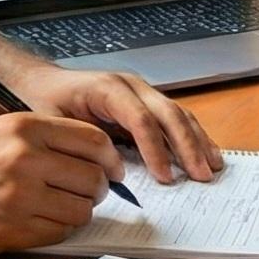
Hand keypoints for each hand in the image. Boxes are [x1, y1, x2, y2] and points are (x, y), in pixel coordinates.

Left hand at [0, 60, 222, 184]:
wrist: (46, 82)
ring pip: (178, 114)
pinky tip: (207, 153)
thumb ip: (82, 145)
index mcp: (108, 88)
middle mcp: (132, 85)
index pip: (139, 118)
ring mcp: (144, 91)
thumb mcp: (56, 124)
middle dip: (187, 145)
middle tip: (200, 175)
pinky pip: (176, 117)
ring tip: (213, 167)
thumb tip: (112, 174)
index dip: (155, 148)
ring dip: (198, 141)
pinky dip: (194, 136)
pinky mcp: (149, 102)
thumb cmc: (49, 102)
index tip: (165, 176)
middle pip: (167, 113)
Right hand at [0, 113, 118, 253]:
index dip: (109, 158)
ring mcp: (20, 197)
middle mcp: (26, 159)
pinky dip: (58, 231)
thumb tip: (84, 155)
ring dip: (78, 212)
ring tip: (61, 209)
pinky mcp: (11, 231)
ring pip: (81, 210)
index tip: (109, 168)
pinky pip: (58, 234)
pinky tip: (42, 223)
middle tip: (86, 193)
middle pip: (94, 177)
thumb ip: (38, 138)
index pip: (93, 141)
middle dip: (97, 188)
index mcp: (24, 127)